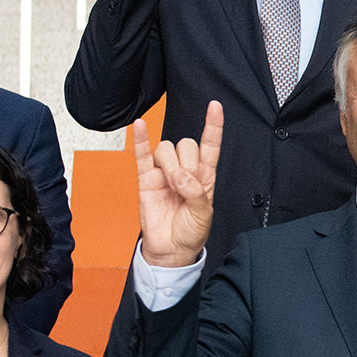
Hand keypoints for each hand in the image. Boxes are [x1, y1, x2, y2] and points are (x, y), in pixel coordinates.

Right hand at [137, 102, 221, 267]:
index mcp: (204, 176)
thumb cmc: (190, 232)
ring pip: (166, 148)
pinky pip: (142, 154)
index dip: (213, 126)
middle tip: (184, 185)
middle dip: (186, 162)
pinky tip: (141, 125)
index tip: (215, 106)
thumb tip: (179, 176)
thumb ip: (195, 192)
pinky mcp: (146, 179)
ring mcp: (164, 172)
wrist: (171, 249)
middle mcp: (184, 170)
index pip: (210, 145)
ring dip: (169, 165)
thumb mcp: (203, 214)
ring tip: (171, 186)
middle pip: (185, 144)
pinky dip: (141, 139)